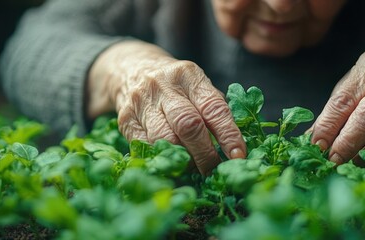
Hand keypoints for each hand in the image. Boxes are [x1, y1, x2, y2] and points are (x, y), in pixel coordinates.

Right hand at [87, 41, 245, 174]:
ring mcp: (141, 101)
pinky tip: (173, 161)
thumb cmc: (177, 86)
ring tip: (195, 168)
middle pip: (188, 126)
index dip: (229, 134)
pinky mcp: (125, 119)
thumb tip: (235, 149)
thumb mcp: (198, 87)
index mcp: (189, 75)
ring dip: (184, 159)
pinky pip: (147, 147)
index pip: (214, 108)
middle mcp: (164, 85)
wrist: (133, 69)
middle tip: (216, 170)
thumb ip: (215, 111)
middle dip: (206, 154)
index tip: (239, 155)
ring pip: (166, 140)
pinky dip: (163, 158)